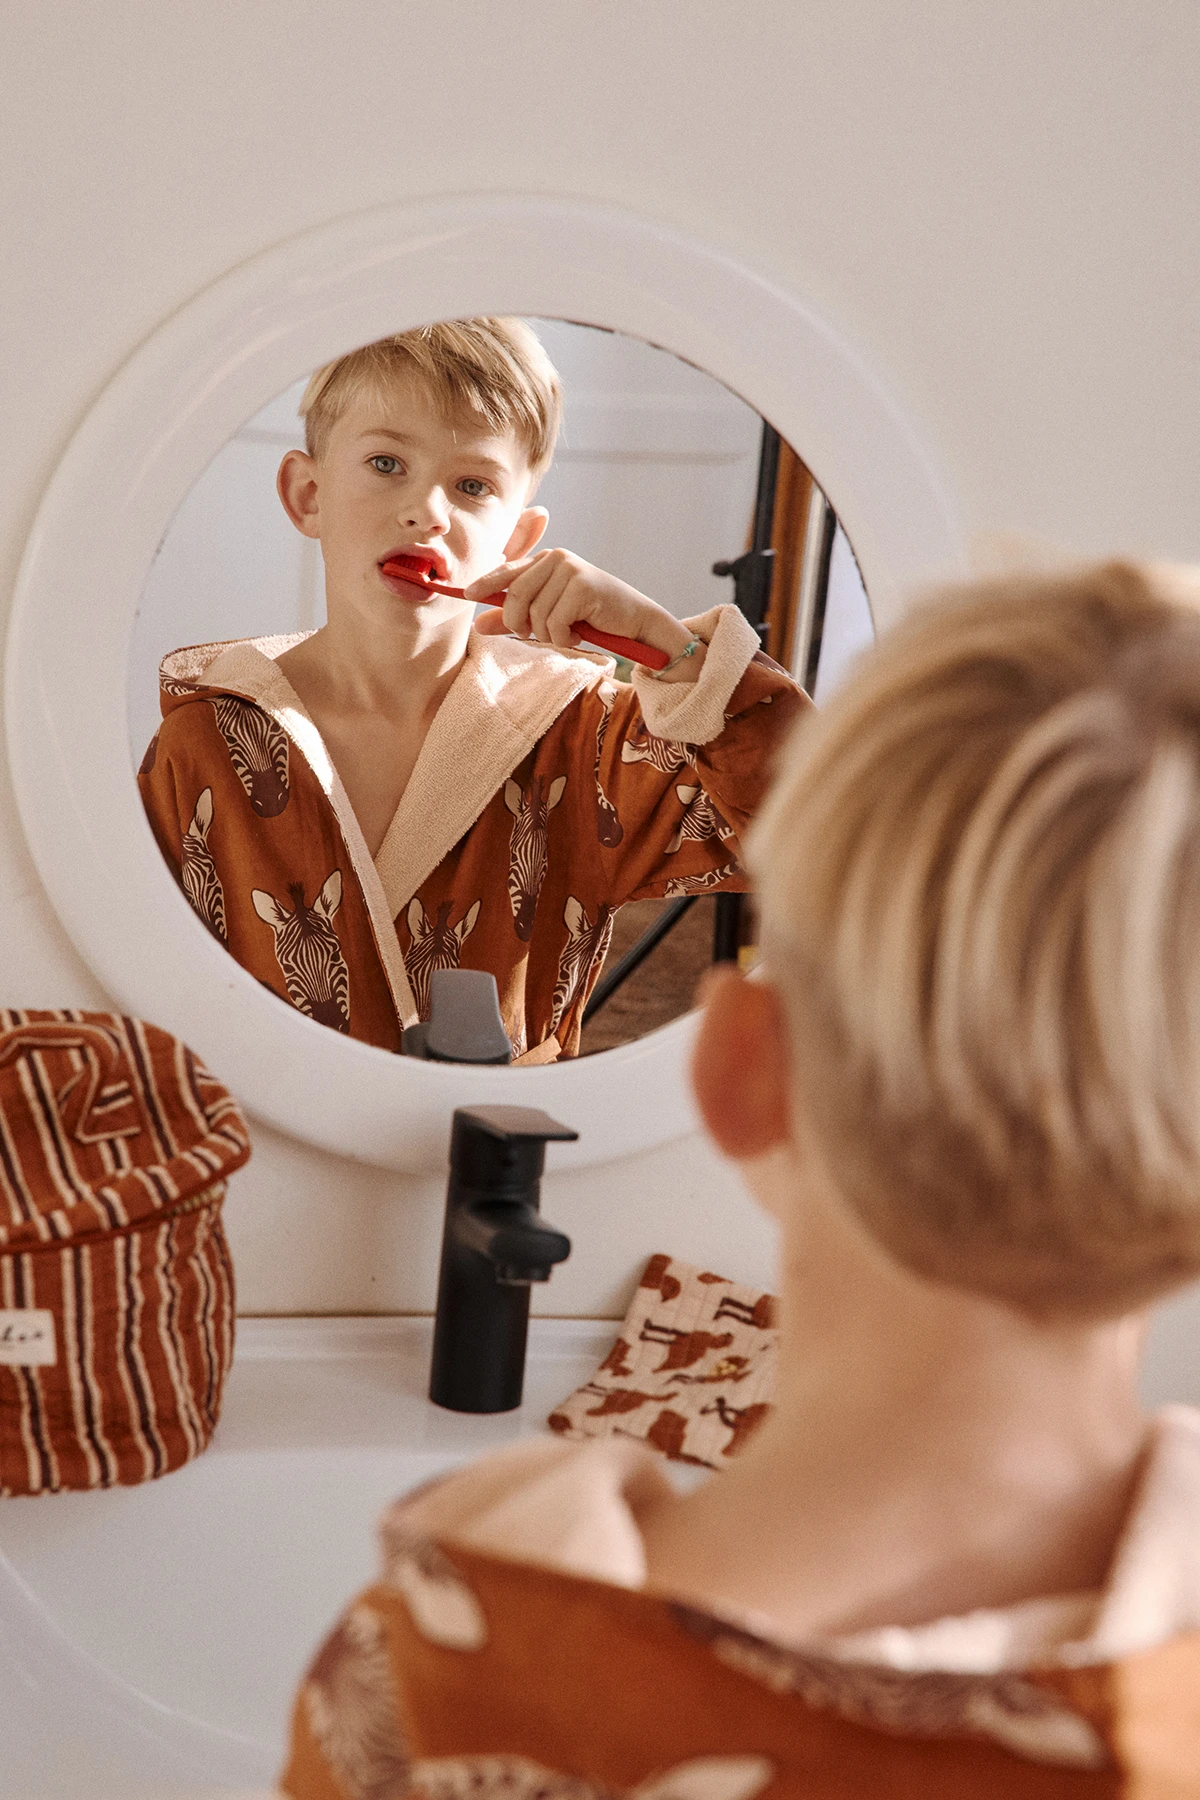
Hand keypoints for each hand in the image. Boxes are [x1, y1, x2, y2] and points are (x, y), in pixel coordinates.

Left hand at [466, 549, 693, 661]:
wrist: (635, 622)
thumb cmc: (592, 618)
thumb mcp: (549, 617)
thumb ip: (514, 618)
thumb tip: (477, 624)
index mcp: (546, 561)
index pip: (507, 571)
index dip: (484, 583)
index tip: (466, 594)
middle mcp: (556, 558)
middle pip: (515, 595)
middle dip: (519, 623)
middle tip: (534, 636)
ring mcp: (570, 569)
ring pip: (535, 613)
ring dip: (547, 635)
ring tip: (566, 636)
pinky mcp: (582, 585)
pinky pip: (554, 621)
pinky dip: (563, 638)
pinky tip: (578, 635)